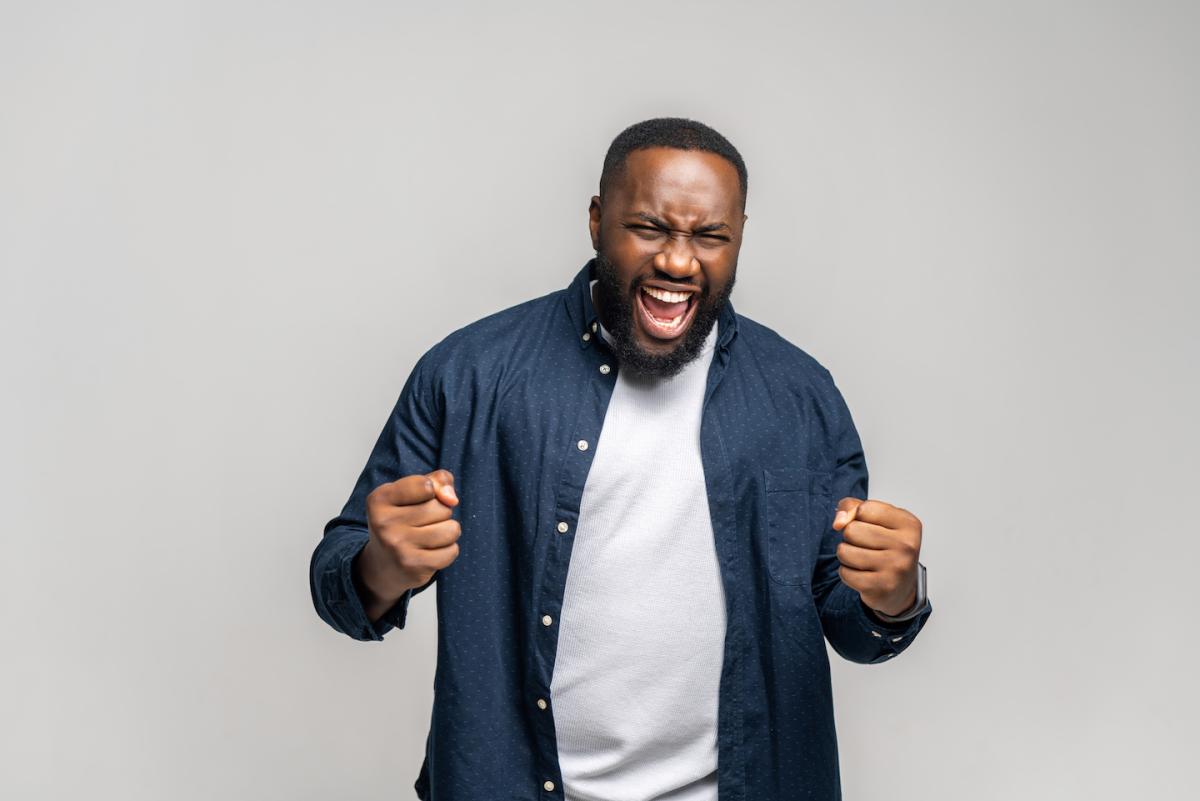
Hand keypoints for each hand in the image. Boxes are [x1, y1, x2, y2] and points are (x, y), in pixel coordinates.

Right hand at [354, 469, 460, 620]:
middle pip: (441, 508)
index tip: (420, 498)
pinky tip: (431, 552)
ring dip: (448, 531)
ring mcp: (398, 547)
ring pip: (450, 529)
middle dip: (441, 513)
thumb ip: (437, 480)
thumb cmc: (402, 521)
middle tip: (422, 522)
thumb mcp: (412, 492)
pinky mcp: (413, 567)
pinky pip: (452, 551)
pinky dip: (448, 550)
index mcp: (379, 499)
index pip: (426, 484)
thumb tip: (452, 499)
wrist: (384, 565)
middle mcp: (384, 523)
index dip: (431, 490)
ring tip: (430, 536)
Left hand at [832, 498, 921, 616]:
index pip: (865, 509)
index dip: (857, 517)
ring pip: (844, 552)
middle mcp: (906, 545)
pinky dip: (848, 573)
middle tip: (867, 547)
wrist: (901, 587)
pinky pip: (845, 573)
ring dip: (846, 556)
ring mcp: (895, 568)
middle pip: (851, 530)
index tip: (869, 526)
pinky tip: (863, 574)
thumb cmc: (887, 548)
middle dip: (850, 538)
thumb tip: (838, 522)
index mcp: (908, 524)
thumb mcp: (876, 519)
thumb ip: (852, 507)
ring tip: (863, 560)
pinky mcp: (881, 587)